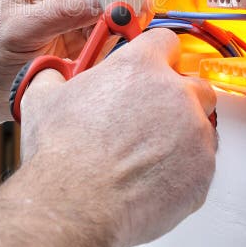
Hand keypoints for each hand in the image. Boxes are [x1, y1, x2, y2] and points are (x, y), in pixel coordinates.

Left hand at [0, 0, 136, 121]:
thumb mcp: (22, 28)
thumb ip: (65, 10)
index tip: (123, 0)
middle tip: (132, 17)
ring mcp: (84, 9)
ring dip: (131, 14)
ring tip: (125, 33)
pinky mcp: (92, 35)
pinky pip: (122, 28)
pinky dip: (126, 36)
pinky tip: (117, 47)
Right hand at [19, 28, 217, 246]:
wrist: (78, 205)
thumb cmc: (64, 156)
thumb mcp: (43, 99)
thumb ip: (55, 76)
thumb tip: (52, 73)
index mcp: (139, 67)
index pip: (165, 42)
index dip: (156, 54)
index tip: (151, 65)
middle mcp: (175, 93)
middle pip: (192, 83)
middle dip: (175, 96)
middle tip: (148, 116)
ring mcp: (194, 132)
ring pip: (199, 125)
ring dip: (180, 134)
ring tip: (145, 154)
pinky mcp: (202, 170)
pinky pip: (200, 163)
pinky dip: (182, 168)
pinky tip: (152, 177)